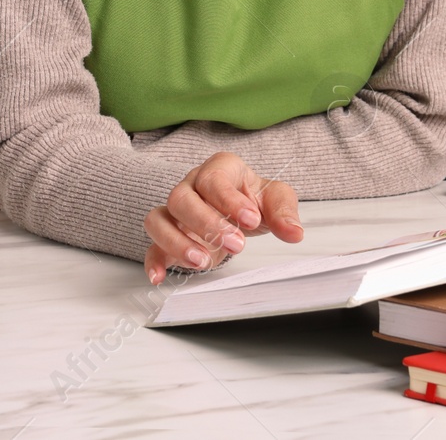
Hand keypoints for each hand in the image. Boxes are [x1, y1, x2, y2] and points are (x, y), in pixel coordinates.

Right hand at [143, 151, 301, 283]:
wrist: (238, 208)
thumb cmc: (252, 198)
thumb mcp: (274, 198)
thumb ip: (284, 211)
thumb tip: (293, 232)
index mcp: (218, 170)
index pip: (213, 178)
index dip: (229, 199)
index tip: (251, 219)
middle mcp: (191, 186)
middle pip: (181, 198)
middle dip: (207, 224)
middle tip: (236, 244)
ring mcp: (175, 211)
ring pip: (159, 219)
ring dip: (177, 242)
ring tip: (203, 262)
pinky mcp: (168, 235)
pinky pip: (151, 244)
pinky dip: (154, 260)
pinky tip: (160, 276)